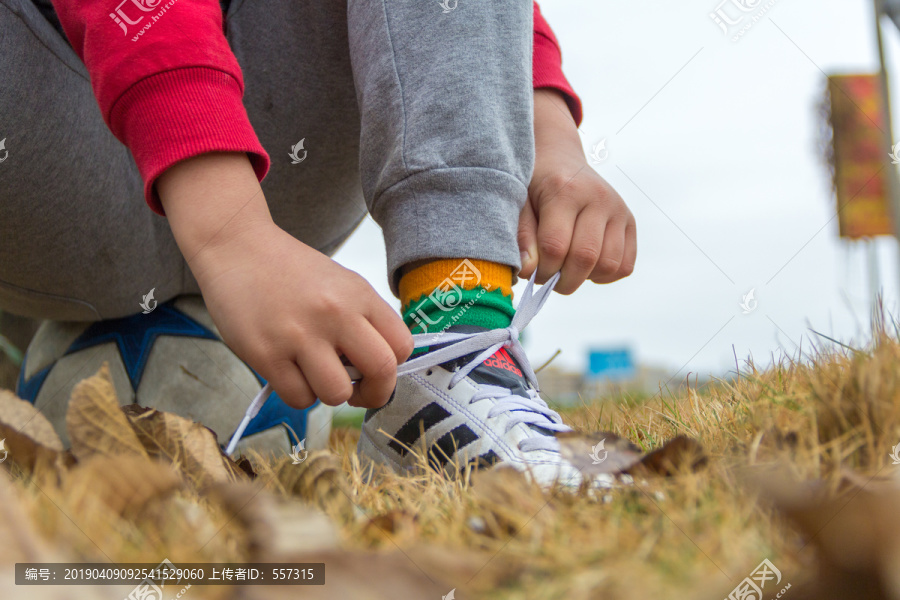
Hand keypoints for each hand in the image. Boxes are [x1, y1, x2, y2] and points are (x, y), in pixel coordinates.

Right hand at [158, 153, 412, 408]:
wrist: (236, 247)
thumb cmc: (290, 270)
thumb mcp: (340, 283)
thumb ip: (363, 319)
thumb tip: (377, 370)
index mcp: (359, 295)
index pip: (401, 347)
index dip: (392, 369)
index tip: (374, 372)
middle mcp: (335, 313)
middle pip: (381, 372)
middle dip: (374, 394)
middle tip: (356, 391)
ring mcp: (300, 335)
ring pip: (337, 393)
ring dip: (329, 394)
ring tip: (314, 375)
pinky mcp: (266, 354)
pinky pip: (298, 398)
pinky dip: (298, 394)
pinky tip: (290, 373)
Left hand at [519, 89, 636, 294]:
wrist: (560, 159)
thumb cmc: (534, 185)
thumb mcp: (518, 204)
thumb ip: (522, 237)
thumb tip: (529, 271)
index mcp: (566, 190)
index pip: (555, 246)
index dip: (542, 270)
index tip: (532, 273)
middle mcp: (599, 198)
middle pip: (585, 258)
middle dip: (563, 280)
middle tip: (549, 278)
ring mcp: (619, 210)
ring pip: (609, 265)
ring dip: (584, 278)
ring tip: (567, 268)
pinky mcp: (630, 222)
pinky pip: (625, 266)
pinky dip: (604, 275)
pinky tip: (586, 265)